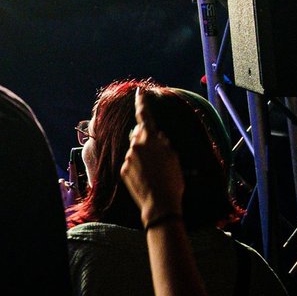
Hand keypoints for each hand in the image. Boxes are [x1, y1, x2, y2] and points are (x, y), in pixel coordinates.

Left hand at [121, 89, 184, 221]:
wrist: (159, 203)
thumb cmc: (172, 180)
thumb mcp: (174, 157)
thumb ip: (163, 142)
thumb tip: (156, 136)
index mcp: (150, 139)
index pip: (145, 116)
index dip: (142, 102)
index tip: (139, 92)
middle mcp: (136, 145)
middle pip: (139, 135)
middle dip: (146, 140)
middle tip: (159, 156)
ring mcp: (127, 157)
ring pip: (135, 150)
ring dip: (143, 157)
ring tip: (155, 172)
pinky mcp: (122, 169)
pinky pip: (130, 163)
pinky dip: (137, 168)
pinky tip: (147, 178)